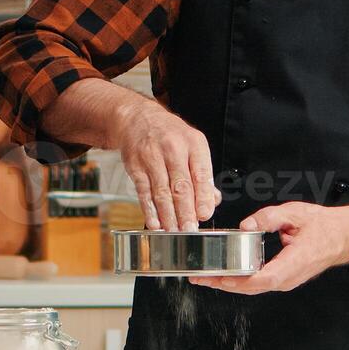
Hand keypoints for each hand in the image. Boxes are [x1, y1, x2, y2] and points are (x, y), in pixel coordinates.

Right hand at [113, 100, 218, 230]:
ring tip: (174, 231)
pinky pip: (143, 191)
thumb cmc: (169, 134)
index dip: (203, 197)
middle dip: (186, 211)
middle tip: (190, 230)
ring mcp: (152, 157)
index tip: (205, 215)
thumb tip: (213, 200)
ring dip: (168, 215)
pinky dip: (149, 210)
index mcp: (193, 144)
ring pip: (162, 192)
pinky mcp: (135, 166)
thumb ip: (203, 173)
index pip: (201, 174)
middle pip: (181, 186)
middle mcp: (173, 149)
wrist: (137, 118)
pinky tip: (155, 222)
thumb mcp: (192, 145)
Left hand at [190, 201, 348, 294]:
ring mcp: (286, 281)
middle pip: (251, 288)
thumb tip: (247, 224)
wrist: (343, 237)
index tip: (217, 278)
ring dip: (229, 284)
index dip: (238, 281)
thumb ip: (269, 218)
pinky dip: (240, 280)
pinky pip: (258, 283)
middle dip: (223, 284)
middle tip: (199, 278)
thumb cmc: (324, 227)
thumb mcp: (295, 213)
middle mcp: (289, 277)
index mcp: (293, 263)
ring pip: (253, 288)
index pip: (262, 279)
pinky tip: (226, 274)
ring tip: (206, 277)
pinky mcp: (283, 278)